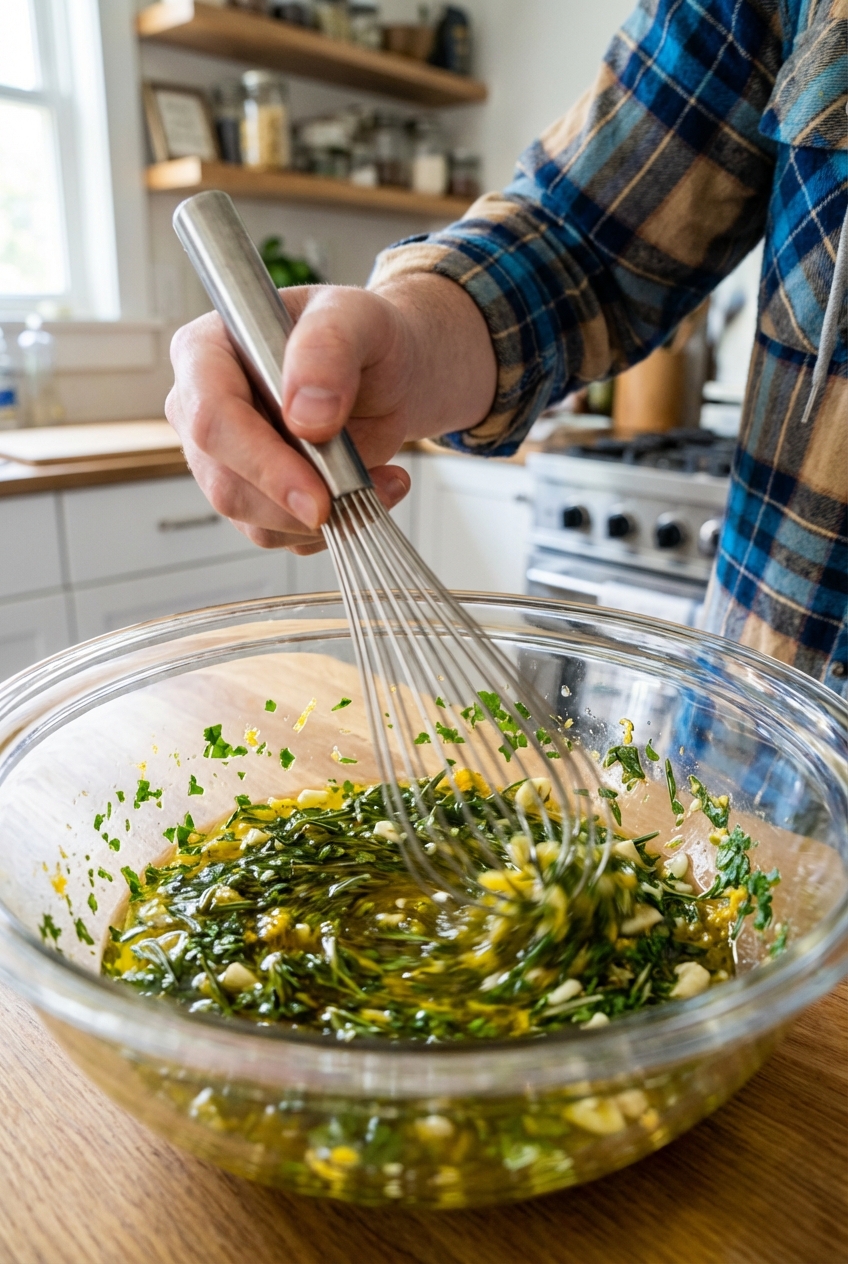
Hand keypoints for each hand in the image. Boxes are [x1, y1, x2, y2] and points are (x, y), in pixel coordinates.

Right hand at [166, 275, 496, 552]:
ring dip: (320, 519)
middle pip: (224, 481)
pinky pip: (279, 533)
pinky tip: (367, 491)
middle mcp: (203, 407)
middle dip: (294, 503)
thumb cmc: (367, 336)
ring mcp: (225, 458)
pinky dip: (328, 528)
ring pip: (251, 517)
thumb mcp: (361, 317)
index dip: (261, 462)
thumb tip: (305, 414)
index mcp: (207, 351)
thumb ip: (329, 347)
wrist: (392, 373)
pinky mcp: (254, 494)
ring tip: (380, 482)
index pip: (211, 417)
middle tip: (357, 496)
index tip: (316, 496)